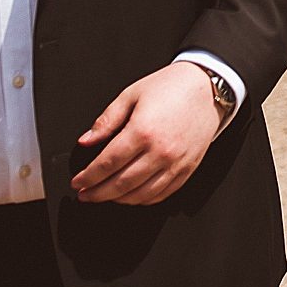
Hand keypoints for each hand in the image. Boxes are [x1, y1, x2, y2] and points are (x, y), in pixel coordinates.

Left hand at [72, 62, 223, 204]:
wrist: (208, 87)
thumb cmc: (171, 87)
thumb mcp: (132, 94)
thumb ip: (107, 120)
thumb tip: (86, 141)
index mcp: (142, 131)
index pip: (107, 164)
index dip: (88, 177)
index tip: (78, 182)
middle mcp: (160, 151)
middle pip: (121, 184)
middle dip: (98, 193)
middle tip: (85, 195)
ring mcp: (176, 163)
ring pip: (141, 194)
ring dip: (118, 199)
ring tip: (106, 196)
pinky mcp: (188, 168)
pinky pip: (162, 194)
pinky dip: (143, 200)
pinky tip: (132, 195)